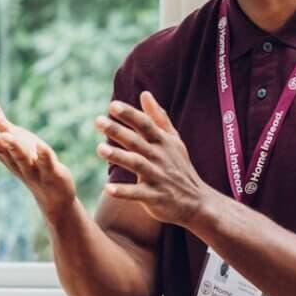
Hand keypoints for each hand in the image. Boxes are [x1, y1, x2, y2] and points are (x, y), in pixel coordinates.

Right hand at [0, 91, 76, 218]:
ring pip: (21, 157)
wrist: (53, 194)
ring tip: (7, 136)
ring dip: (14, 147)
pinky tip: (42, 146)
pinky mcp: (51, 173)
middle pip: (1, 150)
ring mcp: (33, 169)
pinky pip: (47, 163)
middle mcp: (15, 161)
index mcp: (4, 153)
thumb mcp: (13, 137)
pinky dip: (44, 155)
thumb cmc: (30, 161)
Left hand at [97, 92, 206, 226]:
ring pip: (137, 164)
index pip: (146, 124)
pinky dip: (123, 192)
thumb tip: (145, 94)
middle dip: (118, 131)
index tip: (113, 106)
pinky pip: (138, 194)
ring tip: (100, 149)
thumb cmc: (180, 167)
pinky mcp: (155, 197)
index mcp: (163, 142)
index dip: (130, 114)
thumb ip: (158, 117)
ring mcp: (158, 177)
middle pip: (137, 141)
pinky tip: (107, 189)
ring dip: (119, 156)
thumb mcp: (173, 140)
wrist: (196, 201)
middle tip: (98, 121)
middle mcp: (160, 157)